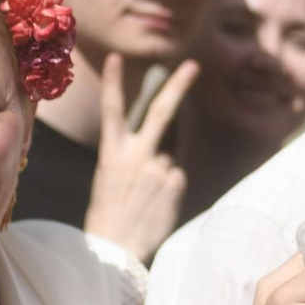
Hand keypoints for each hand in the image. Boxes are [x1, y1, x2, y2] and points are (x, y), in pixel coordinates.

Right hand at [83, 53, 196, 262]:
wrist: (116, 247)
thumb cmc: (110, 214)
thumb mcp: (111, 179)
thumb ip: (133, 158)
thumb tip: (162, 154)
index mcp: (111, 153)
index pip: (112, 110)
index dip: (113, 82)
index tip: (115, 57)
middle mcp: (136, 155)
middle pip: (160, 112)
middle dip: (178, 86)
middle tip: (194, 65)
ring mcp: (158, 167)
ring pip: (167, 158)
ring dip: (159, 174)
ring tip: (143, 199)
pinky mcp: (175, 181)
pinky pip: (176, 176)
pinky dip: (169, 187)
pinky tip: (155, 204)